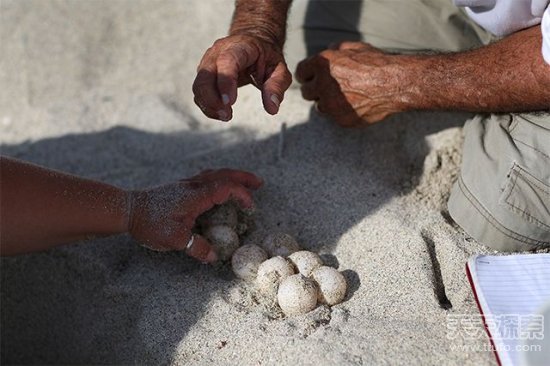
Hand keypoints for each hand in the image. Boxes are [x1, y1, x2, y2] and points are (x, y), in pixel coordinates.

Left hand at [128, 169, 262, 262]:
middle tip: (259, 183)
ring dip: (232, 176)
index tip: (250, 208)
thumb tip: (214, 257)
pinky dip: (219, 179)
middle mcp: (192, 186)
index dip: (241, 195)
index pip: (225, 188)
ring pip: (214, 174)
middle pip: (223, 174)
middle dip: (243, 178)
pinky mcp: (179, 187)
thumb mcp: (173, 240)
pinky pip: (205, 178)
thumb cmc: (149, 222)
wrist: (126, 209)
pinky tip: (218, 186)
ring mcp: (185, 184)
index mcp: (195, 195)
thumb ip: (196, 248)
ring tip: (244, 182)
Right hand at [193, 34, 291, 120]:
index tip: (230, 102)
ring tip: (226, 116)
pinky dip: (207, 106)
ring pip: (199, 85)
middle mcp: (218, 52)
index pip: (227, 61)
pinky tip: (221, 113)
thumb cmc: (266, 57)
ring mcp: (208, 62)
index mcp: (240, 46)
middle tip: (228, 115)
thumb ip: (276, 86)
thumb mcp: (279, 69)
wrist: (253, 42)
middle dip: (213, 99)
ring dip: (209, 105)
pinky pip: (199, 92)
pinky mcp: (204, 75)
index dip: (225, 81)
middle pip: (206, 75)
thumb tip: (272, 108)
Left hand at [295, 42, 412, 127]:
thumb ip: (335, 50)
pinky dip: (341, 112)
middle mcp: (322, 85)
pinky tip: (355, 104)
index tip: (313, 76)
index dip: (308, 74)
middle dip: (315, 89)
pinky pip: (335, 117)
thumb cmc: (376, 63)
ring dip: (328, 102)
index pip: (301, 73)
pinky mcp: (341, 119)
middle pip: (306, 92)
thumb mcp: (354, 48)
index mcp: (322, 65)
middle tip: (329, 87)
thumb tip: (328, 51)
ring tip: (345, 95)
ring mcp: (331, 105)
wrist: (395, 83)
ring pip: (320, 106)